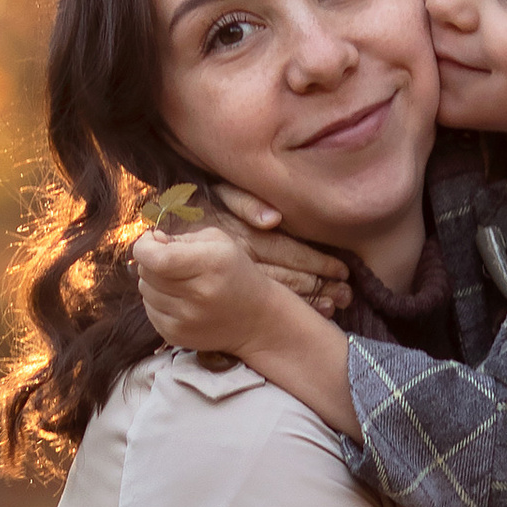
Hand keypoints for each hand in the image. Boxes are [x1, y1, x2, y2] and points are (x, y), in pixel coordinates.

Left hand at [134, 204, 293, 355]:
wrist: (256, 320)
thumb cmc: (235, 273)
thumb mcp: (218, 243)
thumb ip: (181, 237)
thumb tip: (150, 243)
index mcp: (211, 264)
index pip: (157, 258)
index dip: (145, 247)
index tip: (151, 241)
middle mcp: (198, 295)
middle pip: (147, 273)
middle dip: (151, 261)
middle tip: (171, 260)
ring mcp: (186, 319)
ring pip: (145, 291)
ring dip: (155, 282)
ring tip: (179, 281)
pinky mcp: (177, 336)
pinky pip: (149, 310)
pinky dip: (157, 301)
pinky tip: (179, 299)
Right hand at [201, 181, 352, 315]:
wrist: (158, 230)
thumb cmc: (193, 206)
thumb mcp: (218, 193)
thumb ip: (245, 202)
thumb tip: (272, 220)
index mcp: (246, 237)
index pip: (289, 252)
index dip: (317, 263)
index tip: (343, 271)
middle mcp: (244, 262)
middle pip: (289, 277)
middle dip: (320, 286)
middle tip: (348, 296)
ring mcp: (236, 279)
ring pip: (279, 293)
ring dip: (309, 300)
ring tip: (336, 307)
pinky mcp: (228, 290)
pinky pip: (261, 303)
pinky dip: (289, 308)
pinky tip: (309, 313)